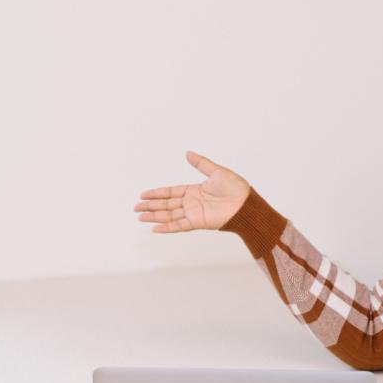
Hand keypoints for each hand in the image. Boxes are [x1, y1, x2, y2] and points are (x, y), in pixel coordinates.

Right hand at [135, 151, 250, 232]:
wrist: (246, 204)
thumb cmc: (236, 188)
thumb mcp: (217, 171)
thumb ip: (201, 163)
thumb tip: (187, 153)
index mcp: (194, 191)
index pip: (170, 192)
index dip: (157, 193)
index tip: (143, 194)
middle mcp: (191, 203)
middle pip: (166, 205)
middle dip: (150, 206)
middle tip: (135, 207)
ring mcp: (193, 213)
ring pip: (169, 215)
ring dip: (154, 216)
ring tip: (140, 216)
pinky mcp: (198, 222)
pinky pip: (179, 225)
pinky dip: (167, 227)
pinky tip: (155, 228)